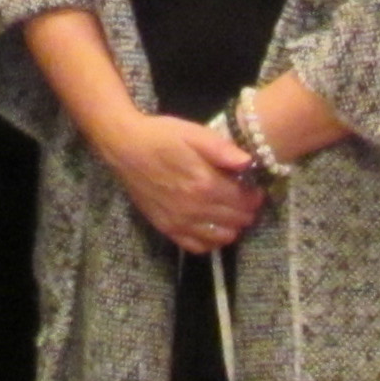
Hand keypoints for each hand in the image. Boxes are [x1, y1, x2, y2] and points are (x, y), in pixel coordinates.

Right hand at [94, 112, 261, 254]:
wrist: (124, 147)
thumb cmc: (161, 136)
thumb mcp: (194, 133)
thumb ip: (223, 149)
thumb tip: (250, 162)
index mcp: (204, 183)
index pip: (244, 200)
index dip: (256, 196)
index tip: (255, 188)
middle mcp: (194, 208)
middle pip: (236, 220)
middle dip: (247, 211)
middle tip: (245, 198)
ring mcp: (179, 222)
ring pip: (221, 237)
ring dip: (232, 226)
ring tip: (230, 211)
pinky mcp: (167, 228)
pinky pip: (197, 246)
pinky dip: (211, 241)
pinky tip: (211, 227)